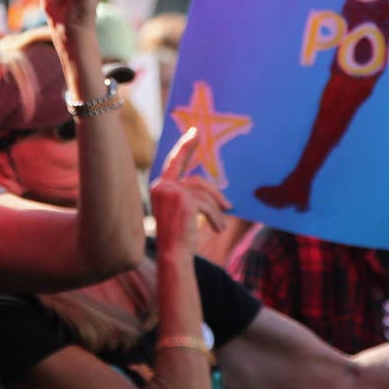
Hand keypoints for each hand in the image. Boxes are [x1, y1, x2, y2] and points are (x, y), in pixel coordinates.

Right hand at [149, 128, 231, 254]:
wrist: (172, 255)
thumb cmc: (177, 237)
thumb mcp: (181, 211)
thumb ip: (187, 194)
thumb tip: (209, 187)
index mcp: (159, 187)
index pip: (175, 162)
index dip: (186, 146)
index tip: (196, 132)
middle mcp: (162, 186)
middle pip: (196, 181)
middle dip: (214, 193)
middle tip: (229, 205)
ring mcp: (172, 192)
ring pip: (204, 194)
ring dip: (216, 211)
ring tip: (221, 226)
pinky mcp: (185, 201)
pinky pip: (208, 205)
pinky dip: (216, 218)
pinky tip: (218, 230)